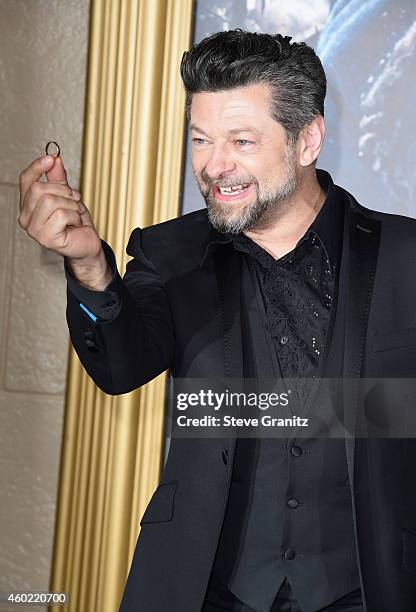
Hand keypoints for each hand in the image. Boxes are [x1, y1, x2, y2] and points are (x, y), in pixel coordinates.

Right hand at [18, 154, 111, 288]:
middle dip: (63, 190)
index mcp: (27, 206)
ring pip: (50, 201)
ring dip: (71, 205)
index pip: (25, 180)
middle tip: (75, 198)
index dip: (37, 166)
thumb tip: (54, 159)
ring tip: (75, 213)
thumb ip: (58, 178)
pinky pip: (61, 215)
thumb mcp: (67, 195)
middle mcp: (25, 218)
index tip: (51, 158)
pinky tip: (75, 224)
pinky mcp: (46, 238)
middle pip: (39, 189)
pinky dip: (74, 217)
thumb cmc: (75, 222)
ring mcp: (34, 230)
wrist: (87, 243)